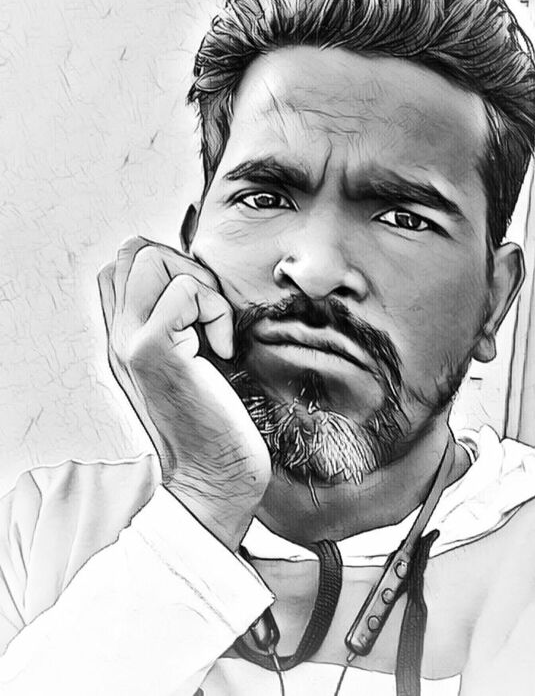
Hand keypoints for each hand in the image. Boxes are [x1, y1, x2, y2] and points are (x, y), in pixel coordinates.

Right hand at [97, 236, 270, 550]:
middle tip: (208, 314)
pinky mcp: (153, 349)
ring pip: (150, 259)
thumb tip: (197, 278)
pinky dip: (216, 310)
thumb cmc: (213, 420)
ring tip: (213, 330)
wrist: (212, 478)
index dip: (169, 267)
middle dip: (182, 265)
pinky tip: (223, 350)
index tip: (200, 310)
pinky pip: (185, 290)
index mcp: (122, 337)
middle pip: (132, 251)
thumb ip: (176, 322)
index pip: (123, 263)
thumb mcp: (187, 361)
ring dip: (198, 284)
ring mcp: (128, 341)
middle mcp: (116, 336)